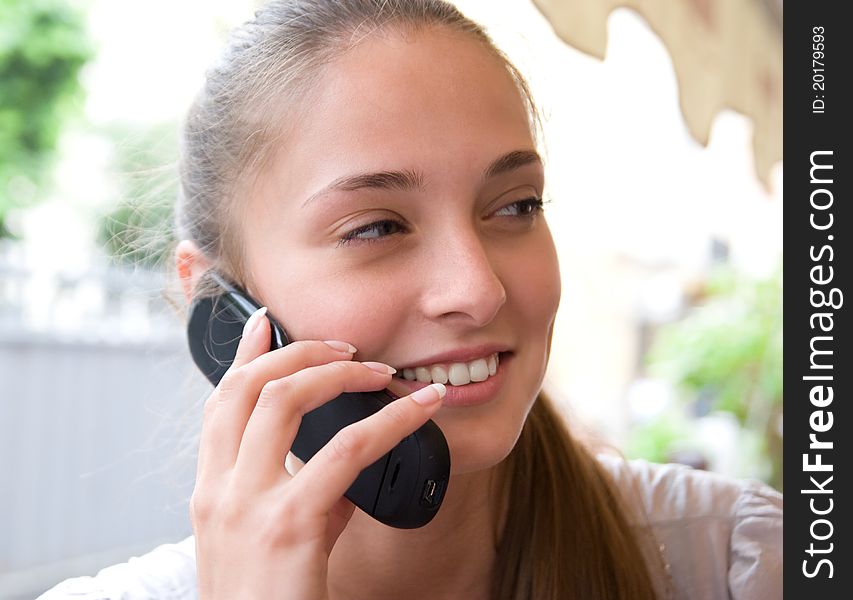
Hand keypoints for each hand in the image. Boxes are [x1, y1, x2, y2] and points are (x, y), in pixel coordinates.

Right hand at [190, 307, 444, 598]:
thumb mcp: (275, 541)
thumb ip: (305, 493)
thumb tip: (349, 455)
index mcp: (210, 491)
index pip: (218, 402)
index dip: (243, 355)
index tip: (265, 321)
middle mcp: (218, 491)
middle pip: (248, 387)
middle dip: (298, 351)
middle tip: (345, 346)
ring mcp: (247, 506)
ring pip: (286, 400)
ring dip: (339, 373)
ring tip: (380, 371)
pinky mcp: (288, 525)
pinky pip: (347, 450)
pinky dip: (392, 421)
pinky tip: (422, 409)